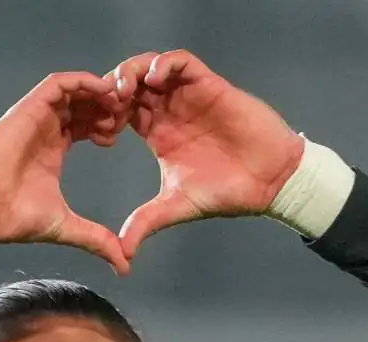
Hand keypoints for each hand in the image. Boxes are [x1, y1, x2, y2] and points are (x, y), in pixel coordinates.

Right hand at [0, 71, 130, 273]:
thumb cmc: (14, 218)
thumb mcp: (66, 227)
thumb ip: (97, 239)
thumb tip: (125, 265)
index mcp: (52, 151)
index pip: (83, 126)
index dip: (104, 126)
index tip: (120, 137)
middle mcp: (44, 130)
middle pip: (81, 105)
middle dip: (106, 108)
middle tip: (123, 118)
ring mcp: (35, 117)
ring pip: (73, 90)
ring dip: (98, 92)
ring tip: (117, 105)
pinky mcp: (28, 109)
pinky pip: (58, 84)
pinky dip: (82, 81)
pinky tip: (102, 90)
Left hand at [110, 50, 306, 259]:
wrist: (269, 182)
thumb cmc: (226, 192)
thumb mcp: (176, 206)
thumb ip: (146, 222)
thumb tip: (121, 254)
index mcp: (157, 133)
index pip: (120, 111)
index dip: (104, 116)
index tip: (98, 133)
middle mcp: (169, 111)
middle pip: (130, 84)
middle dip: (112, 88)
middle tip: (103, 105)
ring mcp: (188, 96)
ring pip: (151, 66)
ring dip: (133, 70)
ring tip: (123, 89)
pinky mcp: (209, 85)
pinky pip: (181, 61)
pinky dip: (164, 63)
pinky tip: (154, 80)